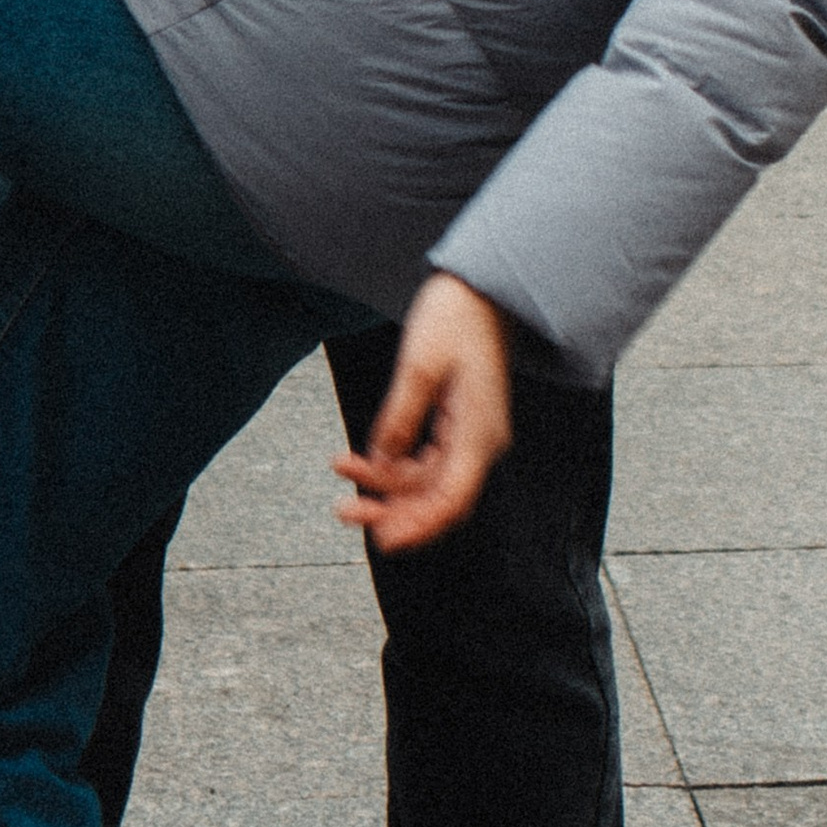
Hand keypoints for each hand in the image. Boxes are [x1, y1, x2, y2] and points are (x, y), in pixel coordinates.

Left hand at [333, 274, 513, 551]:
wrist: (483, 286)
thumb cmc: (458, 315)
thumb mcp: (419, 365)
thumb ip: (399, 418)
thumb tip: (381, 462)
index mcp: (479, 432)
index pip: (450, 500)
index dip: (417, 526)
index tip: (383, 540)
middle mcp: (480, 441)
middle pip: (437, 498)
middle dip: (391, 509)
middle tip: (347, 511)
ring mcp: (471, 433)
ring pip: (427, 481)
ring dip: (385, 484)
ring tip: (343, 473)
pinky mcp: (460, 423)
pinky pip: (426, 459)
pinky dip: (394, 462)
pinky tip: (363, 457)